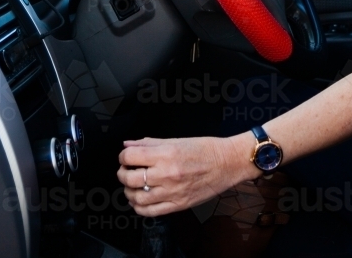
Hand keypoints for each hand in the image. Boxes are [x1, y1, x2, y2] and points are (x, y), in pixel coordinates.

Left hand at [117, 134, 257, 216]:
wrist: (228, 163)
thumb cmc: (206, 149)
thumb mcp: (177, 140)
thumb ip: (150, 143)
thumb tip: (128, 144)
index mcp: (166, 154)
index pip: (130, 156)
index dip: (123, 156)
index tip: (126, 157)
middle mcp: (167, 173)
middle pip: (129, 178)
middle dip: (122, 173)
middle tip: (126, 170)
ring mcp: (172, 191)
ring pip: (136, 197)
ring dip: (128, 192)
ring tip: (132, 186)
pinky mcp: (178, 205)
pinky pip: (150, 212)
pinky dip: (139, 207)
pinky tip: (140, 200)